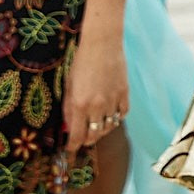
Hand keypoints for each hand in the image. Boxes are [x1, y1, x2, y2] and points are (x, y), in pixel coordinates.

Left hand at [62, 38, 128, 161]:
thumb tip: (69, 127)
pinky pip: (122, 114)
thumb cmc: (81, 63)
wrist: (102, 45)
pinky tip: (110, 115)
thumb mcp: (69, 87)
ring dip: (100, 130)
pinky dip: (115, 118)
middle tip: (82, 139)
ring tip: (95, 127)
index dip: (73, 146)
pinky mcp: (124, 93)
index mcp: (80, 104)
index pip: (77, 135)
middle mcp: (97, 106)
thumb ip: (69, 109)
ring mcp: (113, 100)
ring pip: (108, 127)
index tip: (70, 149)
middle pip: (94, 135)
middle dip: (86, 140)